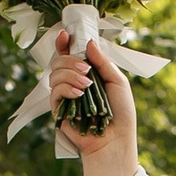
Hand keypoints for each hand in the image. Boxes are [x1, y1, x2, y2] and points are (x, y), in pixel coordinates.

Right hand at [51, 30, 139, 175]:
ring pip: (55, 73)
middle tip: (87, 69)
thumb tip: (88, 43)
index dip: (64, 43)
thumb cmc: (120, 113)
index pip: (69, 54)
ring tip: (87, 85)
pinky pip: (55, 91)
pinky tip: (79, 94)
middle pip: (58, 60)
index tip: (65, 34)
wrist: (115, 140)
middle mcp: (72, 82)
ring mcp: (64, 96)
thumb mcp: (117, 82)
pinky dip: (66, 88)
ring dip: (70, 74)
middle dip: (70, 60)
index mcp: (86, 74)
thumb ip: (103, 62)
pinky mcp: (58, 110)